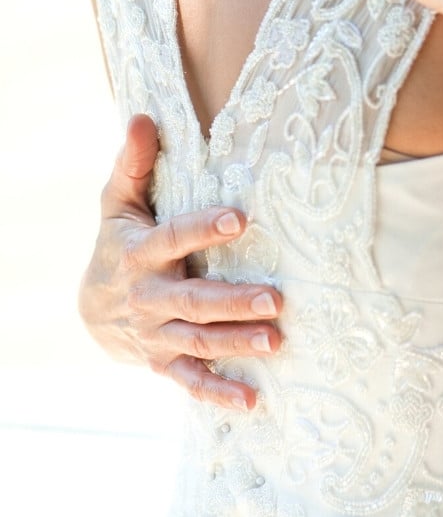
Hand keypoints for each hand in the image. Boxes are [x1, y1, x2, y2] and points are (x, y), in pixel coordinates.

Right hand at [79, 114, 281, 410]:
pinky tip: (254, 399)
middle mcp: (150, 298)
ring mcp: (158, 334)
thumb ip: (135, 162)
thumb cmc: (119, 240)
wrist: (91, 308)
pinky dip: (220, 393)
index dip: (205, 228)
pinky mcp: (165, 361)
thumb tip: (142, 116)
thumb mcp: (118, 201)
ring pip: (199, 341)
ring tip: (277, 340)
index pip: (174, 238)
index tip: (240, 218)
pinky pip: (192, 380)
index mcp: (142, 253)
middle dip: (233, 302)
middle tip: (276, 299)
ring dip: (237, 343)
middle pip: (194, 301)